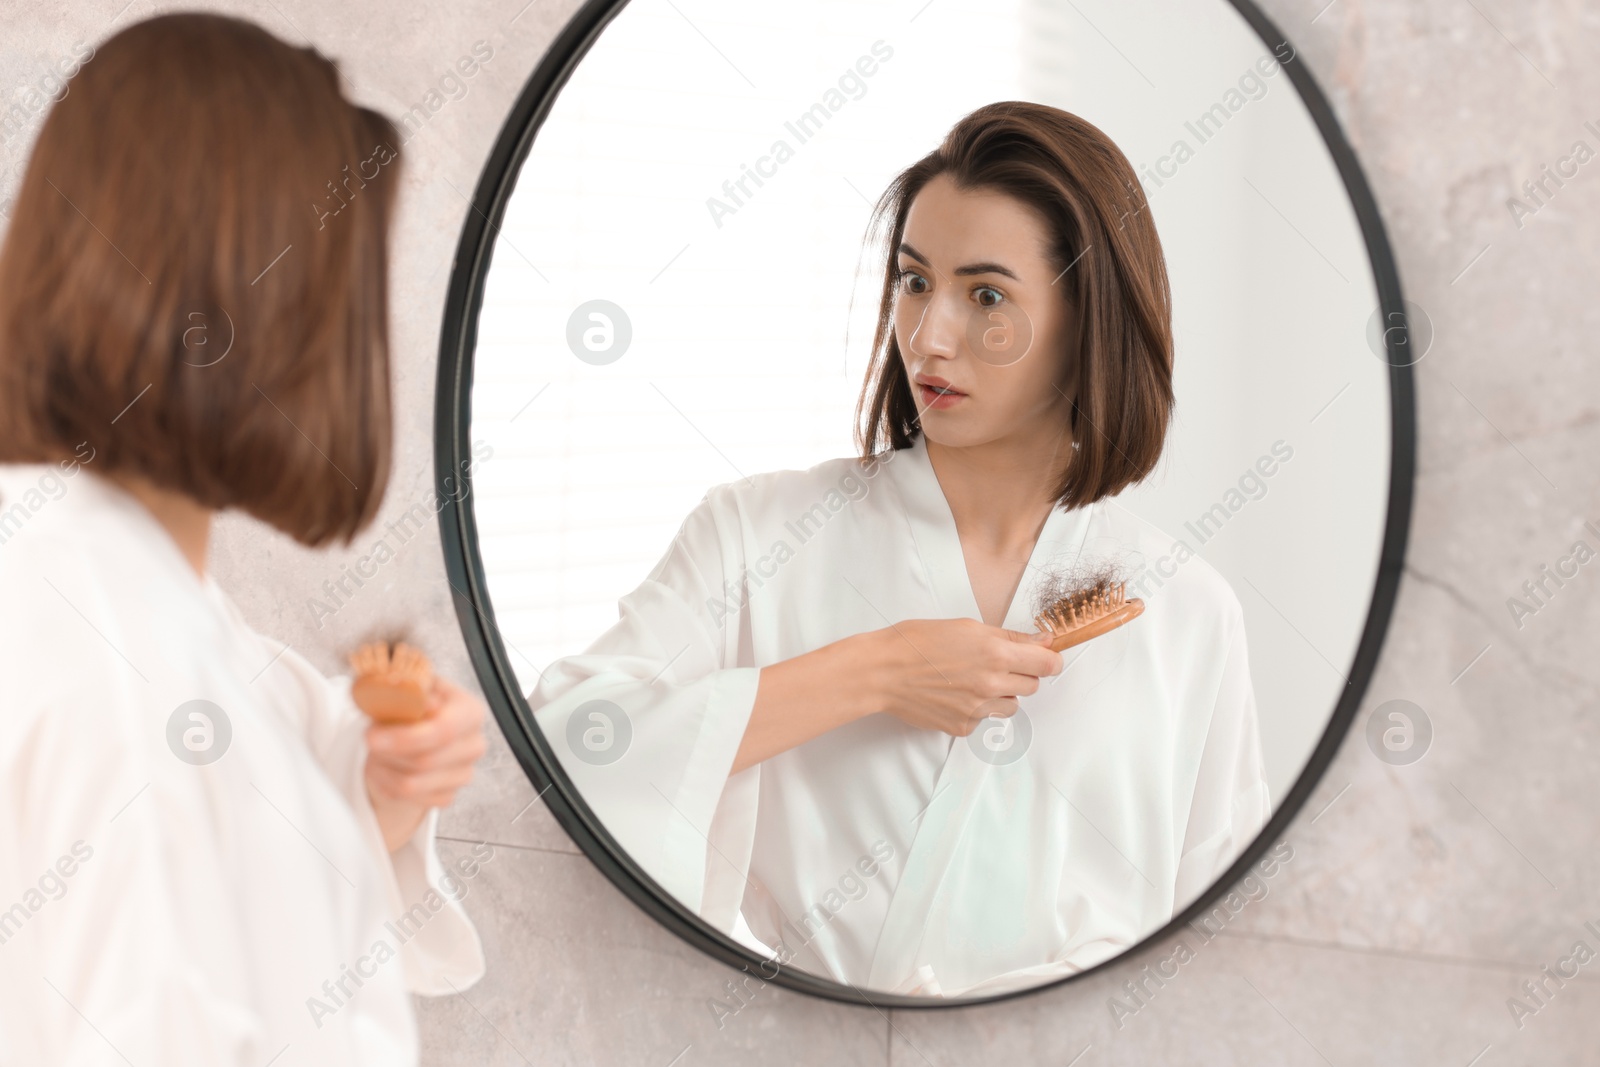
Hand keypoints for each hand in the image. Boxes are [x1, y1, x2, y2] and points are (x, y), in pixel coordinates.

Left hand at [363, 675, 487, 850]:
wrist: (414, 734)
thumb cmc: (413, 707)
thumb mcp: (409, 688)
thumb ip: (405, 687)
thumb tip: (395, 687)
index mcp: (470, 711)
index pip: (444, 730)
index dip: (405, 736)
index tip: (371, 735)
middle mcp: (474, 744)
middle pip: (426, 760)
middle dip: (388, 752)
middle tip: (368, 738)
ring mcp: (464, 773)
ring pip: (412, 784)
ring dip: (383, 768)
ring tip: (375, 751)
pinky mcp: (448, 795)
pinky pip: (408, 799)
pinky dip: (386, 784)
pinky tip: (384, 766)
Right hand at [866, 618, 1061, 737]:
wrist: (883, 671)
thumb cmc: (917, 642)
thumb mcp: (966, 627)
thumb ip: (1008, 637)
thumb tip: (1043, 641)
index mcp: (996, 653)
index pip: (1047, 664)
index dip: (1049, 659)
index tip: (1045, 657)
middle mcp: (991, 684)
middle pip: (1033, 686)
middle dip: (1021, 674)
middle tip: (997, 664)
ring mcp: (978, 709)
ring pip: (1011, 706)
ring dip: (1001, 695)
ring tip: (973, 680)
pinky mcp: (963, 726)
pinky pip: (984, 720)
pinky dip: (976, 709)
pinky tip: (954, 694)